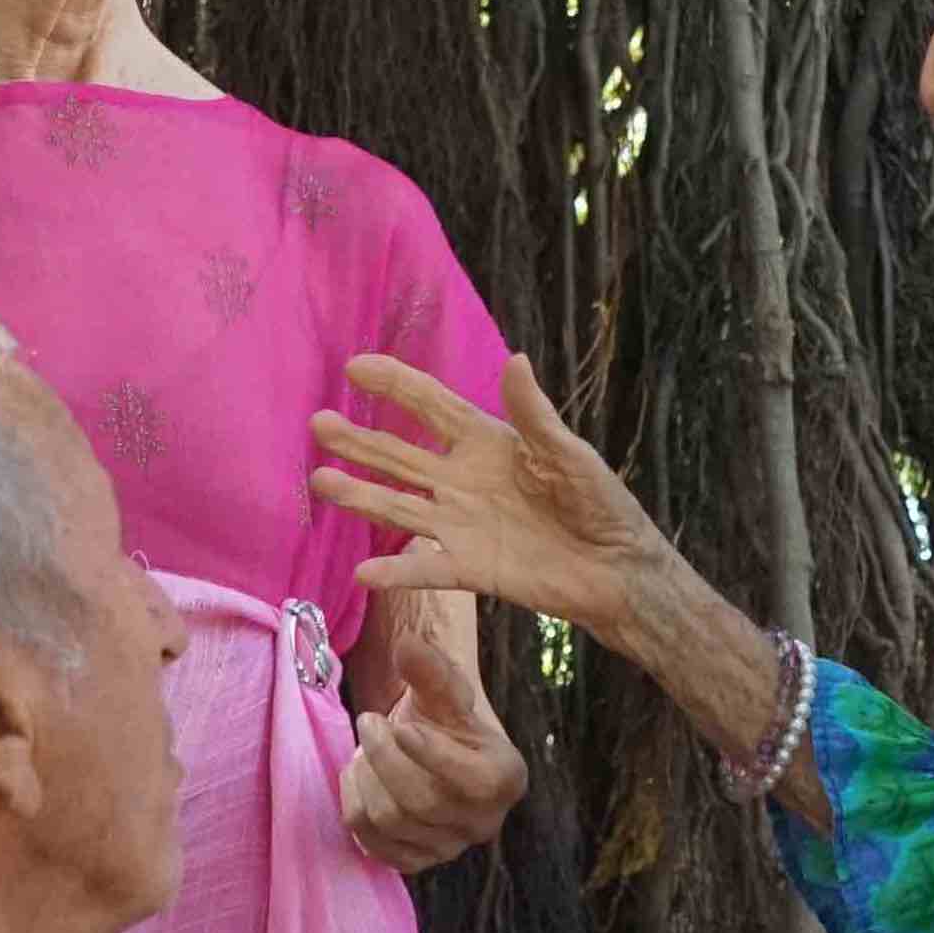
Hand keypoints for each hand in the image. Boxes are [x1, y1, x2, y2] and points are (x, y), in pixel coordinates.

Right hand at [309, 352, 672, 643]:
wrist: (616, 569)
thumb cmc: (599, 503)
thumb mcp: (568, 453)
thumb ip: (534, 415)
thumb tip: (515, 360)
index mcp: (485, 443)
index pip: (431, 406)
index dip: (395, 385)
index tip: (355, 367)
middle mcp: (461, 480)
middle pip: (399, 454)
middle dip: (359, 439)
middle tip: (318, 423)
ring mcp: (459, 524)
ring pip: (398, 506)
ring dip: (360, 496)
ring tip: (321, 481)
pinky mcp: (468, 567)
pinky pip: (424, 569)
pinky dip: (396, 572)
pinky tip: (364, 572)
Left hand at [341, 631, 528, 873]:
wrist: (432, 748)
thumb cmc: (443, 716)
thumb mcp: (442, 688)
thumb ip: (430, 669)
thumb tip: (408, 644)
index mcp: (505, 778)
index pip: (473, 781)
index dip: (432, 755)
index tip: (402, 725)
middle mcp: (484, 822)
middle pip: (420, 802)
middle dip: (383, 756)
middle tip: (368, 722)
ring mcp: (448, 848)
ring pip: (389, 821)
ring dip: (364, 776)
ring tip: (364, 748)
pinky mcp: (414, 861)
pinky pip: (371, 844)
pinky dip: (354, 804)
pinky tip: (361, 777)